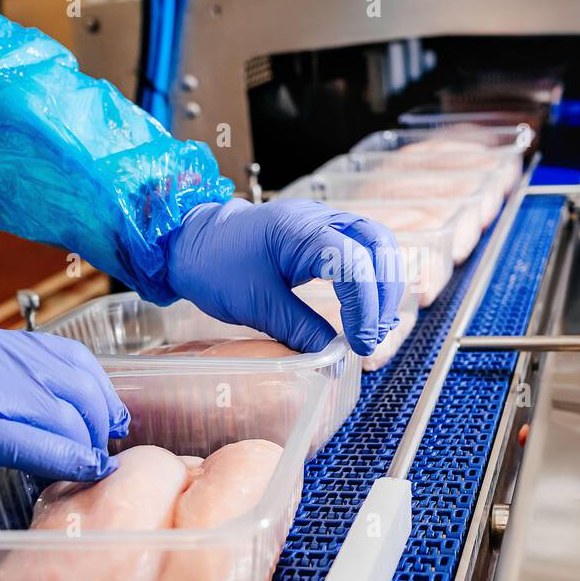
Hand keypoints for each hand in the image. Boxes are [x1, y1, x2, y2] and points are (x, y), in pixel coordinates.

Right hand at [0, 329, 129, 496]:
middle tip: (97, 456)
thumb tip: (36, 417)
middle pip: (82, 390)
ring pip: (68, 417)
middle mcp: (3, 361)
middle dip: (98, 427)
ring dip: (85, 450)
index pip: (75, 361)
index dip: (99, 394)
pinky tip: (76, 474)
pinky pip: (38, 443)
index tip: (106, 421)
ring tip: (83, 473)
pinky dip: (65, 461)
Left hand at [165, 199, 404, 355]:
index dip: (365, 308)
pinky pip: (363, 248)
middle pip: (380, 245)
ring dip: (384, 285)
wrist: (193, 241)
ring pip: (378, 244)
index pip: (355, 265)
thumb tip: (336, 362)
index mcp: (300, 231)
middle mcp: (321, 218)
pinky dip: (372, 278)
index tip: (360, 344)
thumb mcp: (256, 304)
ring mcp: (325, 222)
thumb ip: (300, 331)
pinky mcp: (324, 233)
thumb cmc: (216, 264)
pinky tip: (364, 308)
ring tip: (375, 325)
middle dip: (386, 293)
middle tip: (374, 335)